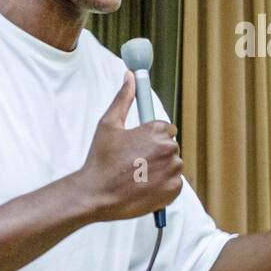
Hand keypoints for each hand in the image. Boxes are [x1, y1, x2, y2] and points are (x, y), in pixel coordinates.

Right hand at [78, 71, 182, 221]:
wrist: (96, 194)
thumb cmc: (100, 160)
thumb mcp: (108, 125)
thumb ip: (123, 98)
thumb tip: (130, 76)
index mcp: (156, 130)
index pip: (166, 129)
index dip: (150, 138)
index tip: (137, 147)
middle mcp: (168, 148)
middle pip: (169, 147)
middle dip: (155, 153)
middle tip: (133, 164)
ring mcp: (173, 170)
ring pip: (172, 165)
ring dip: (159, 169)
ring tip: (136, 177)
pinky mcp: (174, 189)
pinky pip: (174, 183)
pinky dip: (162, 186)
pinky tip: (143, 187)